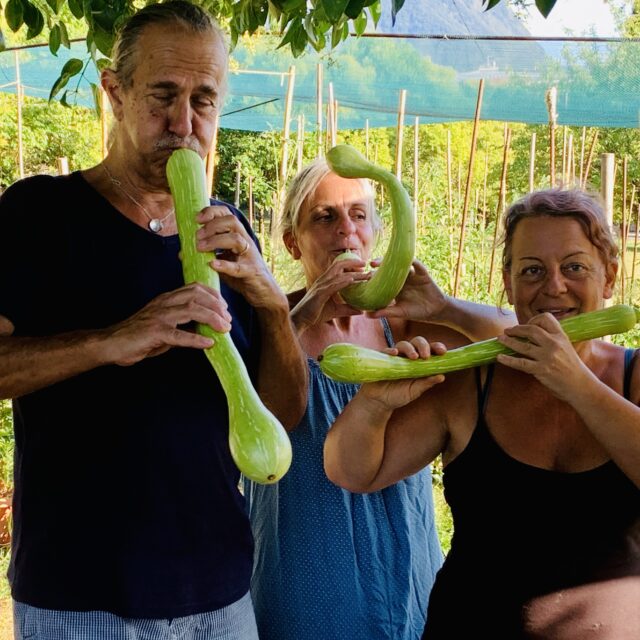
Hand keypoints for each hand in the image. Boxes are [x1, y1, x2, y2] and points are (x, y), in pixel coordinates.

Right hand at [103, 283, 230, 365]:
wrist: (111, 343)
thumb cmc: (138, 336)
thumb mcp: (165, 326)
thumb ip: (183, 324)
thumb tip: (205, 329)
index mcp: (166, 299)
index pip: (193, 288)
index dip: (213, 295)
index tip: (225, 306)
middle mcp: (164, 304)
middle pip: (196, 295)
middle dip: (216, 305)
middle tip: (228, 319)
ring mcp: (159, 317)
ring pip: (191, 310)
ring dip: (211, 318)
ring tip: (224, 329)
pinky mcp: (154, 333)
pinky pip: (179, 335)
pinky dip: (196, 339)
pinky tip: (208, 343)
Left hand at [195, 206, 284, 309]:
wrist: (262, 293)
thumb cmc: (241, 275)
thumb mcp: (223, 261)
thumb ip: (206, 255)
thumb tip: (182, 252)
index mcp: (238, 235)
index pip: (226, 214)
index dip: (212, 212)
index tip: (196, 218)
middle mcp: (245, 242)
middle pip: (232, 222)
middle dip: (212, 225)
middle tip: (197, 235)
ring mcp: (249, 256)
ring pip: (236, 240)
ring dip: (216, 241)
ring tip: (200, 248)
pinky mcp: (251, 271)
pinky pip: (238, 266)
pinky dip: (224, 265)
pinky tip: (212, 264)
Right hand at [290, 255, 370, 330]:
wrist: (301, 320)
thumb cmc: (316, 314)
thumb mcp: (336, 311)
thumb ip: (348, 309)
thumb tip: (362, 310)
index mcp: (325, 281)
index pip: (338, 268)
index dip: (350, 264)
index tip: (363, 266)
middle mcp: (322, 280)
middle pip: (338, 265)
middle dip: (352, 262)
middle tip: (365, 263)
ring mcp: (320, 286)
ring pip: (339, 275)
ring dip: (353, 274)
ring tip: (365, 274)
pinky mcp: (319, 294)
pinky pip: (332, 285)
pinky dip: (342, 282)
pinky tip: (351, 280)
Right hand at [361, 336, 445, 409]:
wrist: (379, 401)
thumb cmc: (398, 395)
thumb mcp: (414, 391)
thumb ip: (426, 383)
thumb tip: (442, 376)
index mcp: (419, 362)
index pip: (430, 350)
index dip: (437, 347)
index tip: (442, 352)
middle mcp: (408, 356)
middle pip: (417, 342)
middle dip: (423, 345)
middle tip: (426, 356)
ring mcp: (395, 356)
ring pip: (403, 344)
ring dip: (409, 348)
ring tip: (414, 357)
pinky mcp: (382, 359)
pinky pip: (386, 351)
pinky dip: (390, 350)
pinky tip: (394, 353)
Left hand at [366, 259, 447, 320]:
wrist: (435, 311)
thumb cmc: (416, 311)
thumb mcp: (399, 312)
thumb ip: (384, 312)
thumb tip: (366, 315)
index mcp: (394, 286)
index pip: (382, 278)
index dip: (373, 276)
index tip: (362, 277)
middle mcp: (401, 278)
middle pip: (389, 268)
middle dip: (379, 265)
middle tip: (370, 264)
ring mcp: (411, 274)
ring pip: (400, 264)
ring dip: (391, 261)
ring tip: (381, 261)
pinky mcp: (422, 272)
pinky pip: (417, 264)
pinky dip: (411, 261)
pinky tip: (404, 260)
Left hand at [496, 312, 591, 400]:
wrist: (582, 386)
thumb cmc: (573, 368)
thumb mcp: (567, 348)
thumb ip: (552, 340)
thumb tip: (532, 335)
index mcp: (561, 336)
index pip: (546, 318)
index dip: (533, 320)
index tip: (526, 325)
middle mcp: (554, 344)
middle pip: (531, 330)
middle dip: (516, 329)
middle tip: (507, 331)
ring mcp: (548, 357)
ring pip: (523, 346)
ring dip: (508, 342)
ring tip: (500, 339)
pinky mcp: (542, 370)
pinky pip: (520, 363)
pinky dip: (508, 360)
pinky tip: (500, 357)